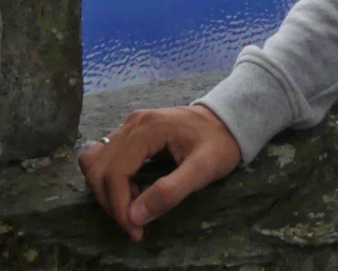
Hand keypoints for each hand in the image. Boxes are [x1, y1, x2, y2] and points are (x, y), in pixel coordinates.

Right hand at [78, 104, 241, 241]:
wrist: (228, 120)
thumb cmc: (220, 143)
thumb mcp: (204, 169)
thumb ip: (171, 191)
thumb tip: (135, 216)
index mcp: (148, 128)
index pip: (114, 172)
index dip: (118, 207)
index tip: (135, 231)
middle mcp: (133, 123)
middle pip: (99, 168)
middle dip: (111, 203)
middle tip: (135, 224)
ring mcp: (130, 125)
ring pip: (96, 162)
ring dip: (106, 191)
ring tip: (133, 205)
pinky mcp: (131, 132)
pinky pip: (105, 157)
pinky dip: (108, 179)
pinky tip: (131, 190)